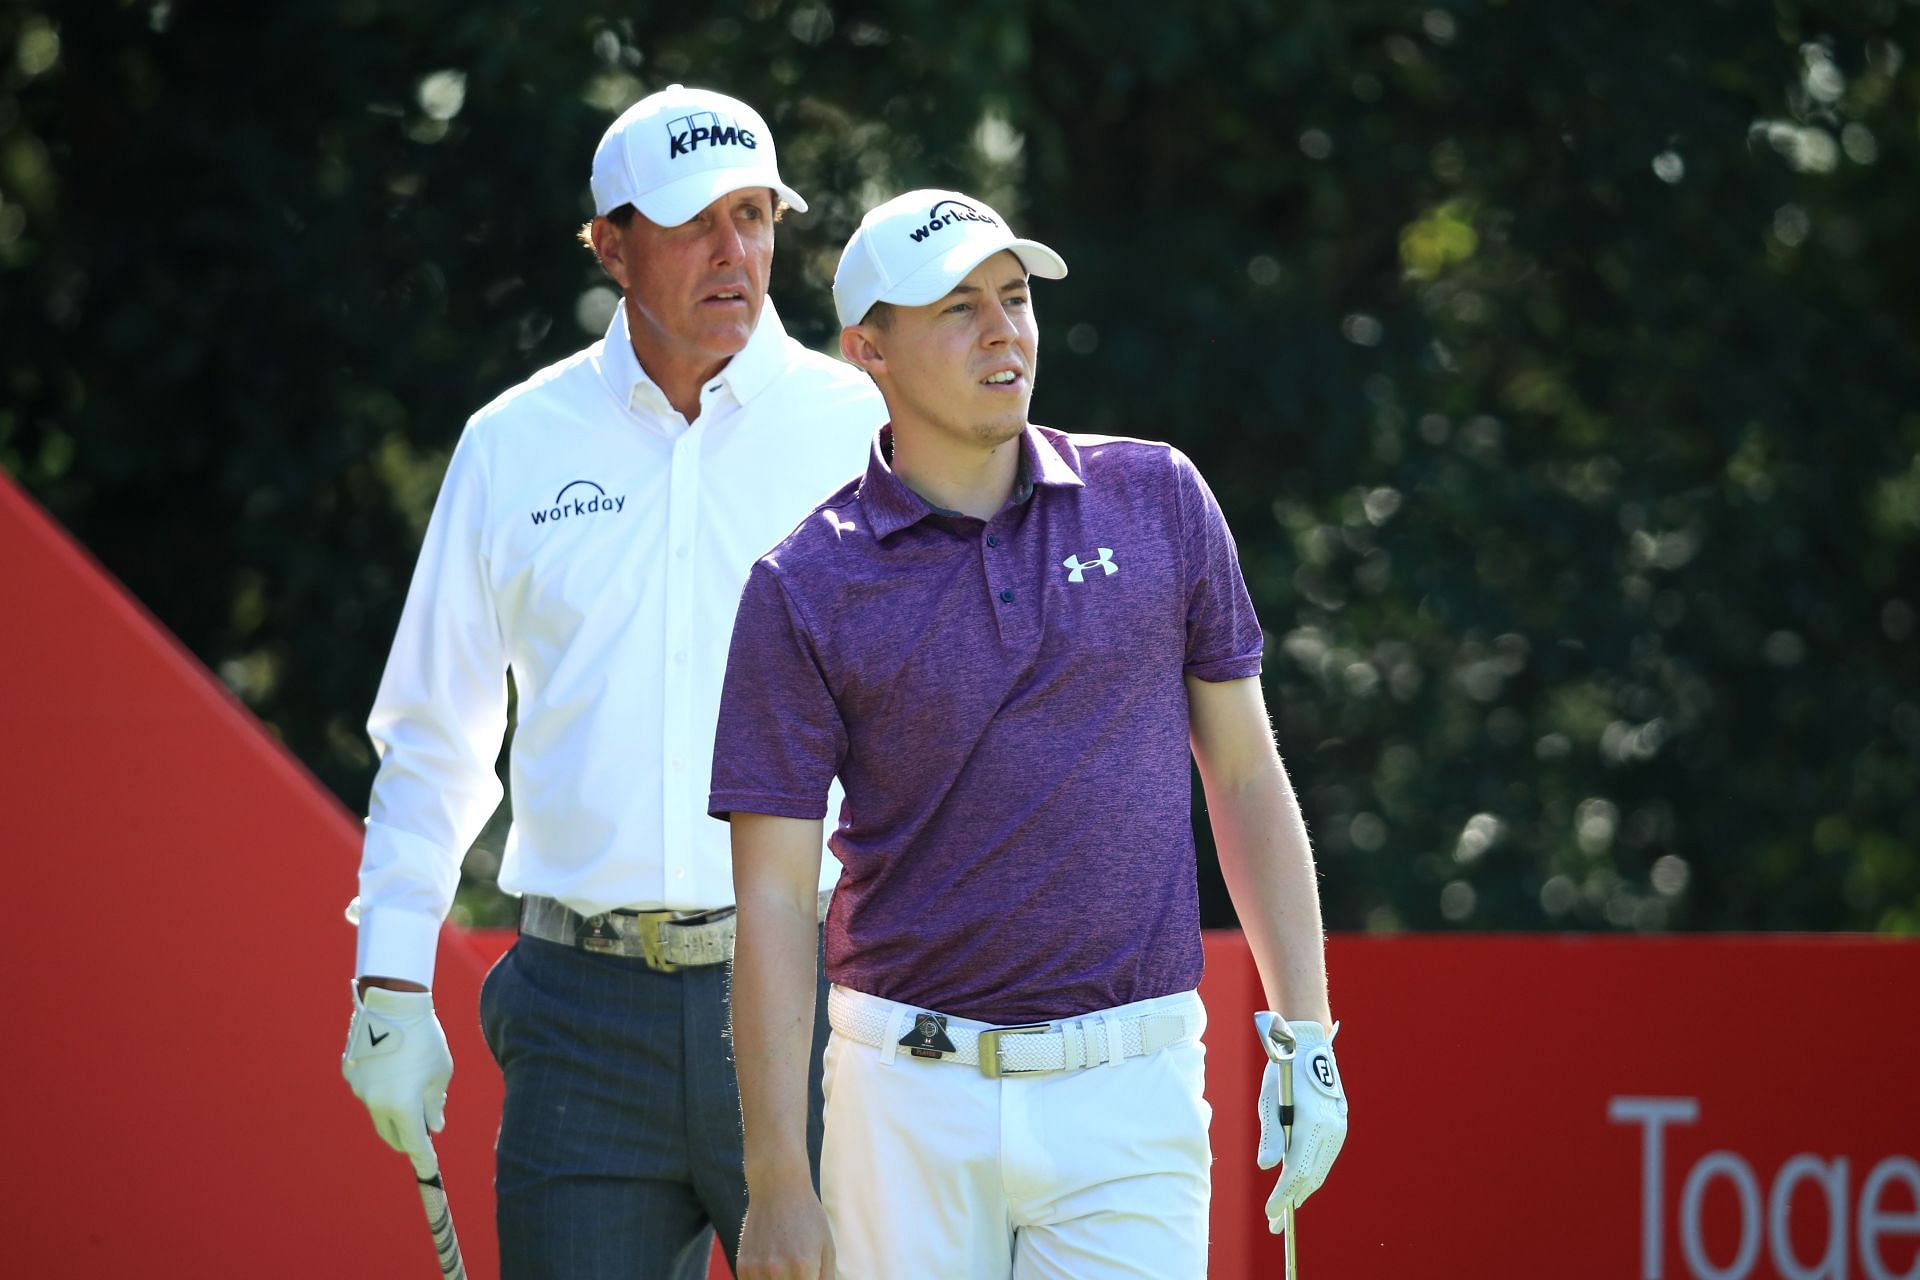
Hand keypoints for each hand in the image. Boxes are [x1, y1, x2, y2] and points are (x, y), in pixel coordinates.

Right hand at [341, 981, 452, 1177]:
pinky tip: (392, 1068)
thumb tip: (433, 1126)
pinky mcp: (350, 1073)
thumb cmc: (425, 1037)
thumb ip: (435, 1103)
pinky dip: (381, 1089)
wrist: (393, 1003)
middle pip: (391, 1134)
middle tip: (421, 1133)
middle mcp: (376, 1103)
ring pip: (378, 1111)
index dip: (424, 1160)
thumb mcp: (440, 1072)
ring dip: (393, 1111)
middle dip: (407, 1139)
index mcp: (403, 1107)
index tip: (430, 1172)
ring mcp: (359, 1089)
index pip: (415, 1144)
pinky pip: (368, 1090)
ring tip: (411, 1088)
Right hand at [737, 1181, 834, 1279]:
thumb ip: (826, 1277)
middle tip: (798, 1271)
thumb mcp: (826, 1245)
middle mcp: (778, 1270)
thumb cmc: (807, 1215)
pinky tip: (771, 1268)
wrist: (777, 1187)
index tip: (809, 1276)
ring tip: (785, 1266)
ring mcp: (758, 1268)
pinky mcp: (743, 1265)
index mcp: (804, 1266)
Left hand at [1254, 1013, 1348, 1233]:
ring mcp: (1337, 1129)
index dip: (1282, 1195)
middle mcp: (1329, 1130)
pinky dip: (1313, 1174)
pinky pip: (1325, 1159)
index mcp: (1310, 1123)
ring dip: (1303, 1191)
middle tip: (1274, 1223)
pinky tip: (1301, 1184)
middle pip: (1310, 1176)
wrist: (1310, 1047)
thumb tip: (1266, 1166)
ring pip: (1320, 1170)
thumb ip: (1270, 1135)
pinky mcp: (1339, 1126)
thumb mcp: (1268, 1100)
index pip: (1295, 1171)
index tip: (1270, 1212)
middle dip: (1291, 1201)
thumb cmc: (1283, 1072)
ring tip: (1285, 1209)